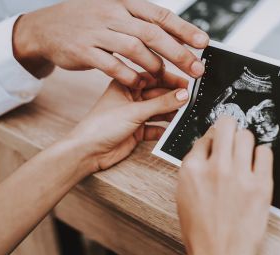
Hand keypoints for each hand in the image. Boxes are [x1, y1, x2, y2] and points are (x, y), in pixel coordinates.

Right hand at [13, 0, 208, 83]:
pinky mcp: (84, 51)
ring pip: (134, 49)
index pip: (160, 15)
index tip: (203, 43)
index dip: (184, 29)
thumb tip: (175, 38)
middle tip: (196, 69)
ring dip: (153, 66)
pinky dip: (129, 76)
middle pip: (152, 33)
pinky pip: (112, 65)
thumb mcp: (115, 14)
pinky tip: (138, 83)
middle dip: (178, 53)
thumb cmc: (88, 23)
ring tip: (163, 77)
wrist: (47, 28)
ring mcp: (97, 32)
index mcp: (124, 4)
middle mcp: (112, 14)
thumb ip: (141, 24)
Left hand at [68, 72, 188, 173]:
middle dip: (174, 97)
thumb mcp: (134, 111)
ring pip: (159, 111)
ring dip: (171, 113)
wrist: (87, 152)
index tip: (189, 82)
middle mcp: (131, 98)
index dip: (171, 79)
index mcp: (125, 85)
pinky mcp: (137, 131)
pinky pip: (156, 127)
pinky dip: (165, 129)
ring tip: (187, 114)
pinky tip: (174, 130)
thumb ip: (161, 103)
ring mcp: (134, 115)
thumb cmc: (100, 126)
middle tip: (192, 99)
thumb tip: (183, 95)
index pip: (153, 77)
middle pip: (158, 94)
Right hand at [176, 116, 273, 254]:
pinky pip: (265, 152)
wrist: (220, 253)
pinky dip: (262, 154)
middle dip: (229, 127)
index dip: (212, 140)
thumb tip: (207, 148)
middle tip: (232, 134)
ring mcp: (239, 175)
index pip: (204, 137)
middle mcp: (215, 168)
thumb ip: (194, 168)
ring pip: (246, 135)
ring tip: (245, 151)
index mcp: (192, 170)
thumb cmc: (201, 230)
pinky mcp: (261, 185)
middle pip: (226, 126)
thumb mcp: (185, 195)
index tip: (217, 142)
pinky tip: (257, 163)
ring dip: (245, 141)